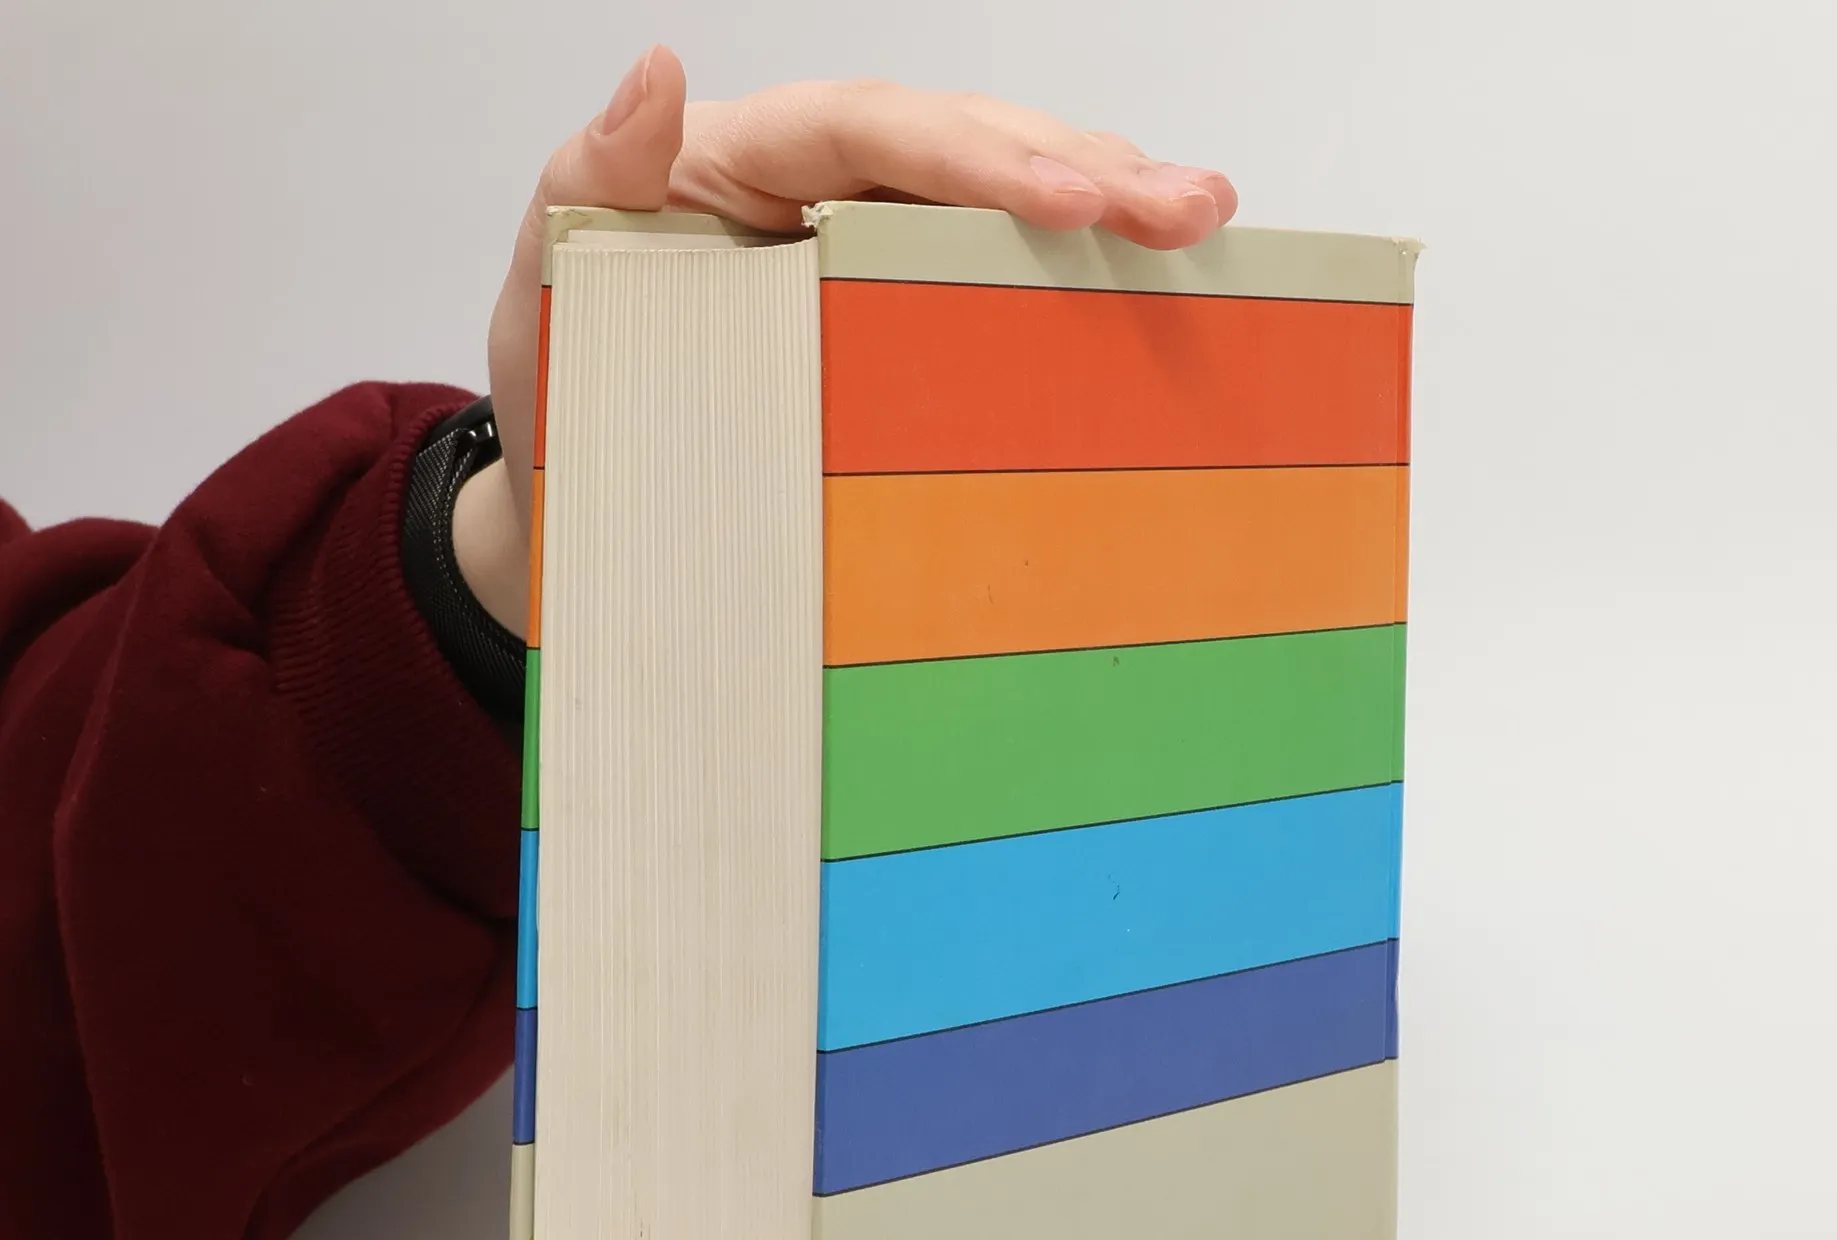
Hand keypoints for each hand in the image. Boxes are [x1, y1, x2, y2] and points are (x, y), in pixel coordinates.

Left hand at [453, 48, 1237, 633]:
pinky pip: (990, 290)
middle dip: (1084, 171)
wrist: (574, 483)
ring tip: (1203, 226)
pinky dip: (1073, 292)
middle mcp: (825, 190)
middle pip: (969, 149)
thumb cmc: (561, 372)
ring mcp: (870, 256)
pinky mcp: (899, 326)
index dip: (979, 156)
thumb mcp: (546, 276)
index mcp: (749, 159)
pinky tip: (1152, 298)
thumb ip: (588, 181)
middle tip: (1189, 208)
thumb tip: (652, 72)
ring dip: (1106, 211)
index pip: (878, 131)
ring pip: (1000, 209)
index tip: (1070, 203)